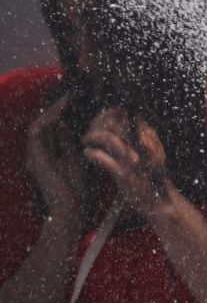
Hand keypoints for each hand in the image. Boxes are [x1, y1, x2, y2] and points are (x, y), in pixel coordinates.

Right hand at [26, 95, 84, 226]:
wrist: (72, 207)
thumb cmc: (76, 186)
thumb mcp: (75, 157)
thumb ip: (68, 141)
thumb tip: (67, 123)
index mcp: (46, 153)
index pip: (49, 128)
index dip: (58, 112)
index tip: (73, 99)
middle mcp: (37, 153)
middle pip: (42, 125)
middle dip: (54, 109)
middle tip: (69, 95)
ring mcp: (34, 156)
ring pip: (37, 126)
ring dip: (51, 111)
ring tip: (66, 100)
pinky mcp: (35, 159)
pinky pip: (37, 134)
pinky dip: (47, 121)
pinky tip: (61, 112)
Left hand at [82, 107, 173, 216]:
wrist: (160, 202)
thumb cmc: (155, 176)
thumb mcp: (157, 151)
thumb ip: (148, 135)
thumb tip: (135, 117)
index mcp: (149, 138)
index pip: (127, 114)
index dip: (110, 113)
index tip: (99, 120)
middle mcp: (141, 146)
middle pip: (115, 123)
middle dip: (97, 124)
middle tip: (90, 131)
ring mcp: (131, 160)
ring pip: (107, 137)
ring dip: (92, 136)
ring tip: (86, 140)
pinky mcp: (122, 174)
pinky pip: (101, 158)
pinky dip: (91, 154)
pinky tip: (87, 154)